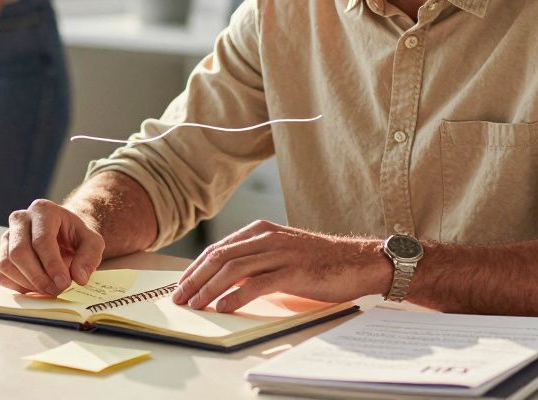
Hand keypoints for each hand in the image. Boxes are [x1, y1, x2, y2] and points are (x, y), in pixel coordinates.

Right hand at [0, 199, 105, 295]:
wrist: (63, 235)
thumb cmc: (76, 237)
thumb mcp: (92, 242)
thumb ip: (89, 257)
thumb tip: (79, 278)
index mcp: (43, 210)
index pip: (41, 240)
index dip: (52, 264)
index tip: (64, 282)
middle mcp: (20, 219)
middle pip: (19, 252)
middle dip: (38, 277)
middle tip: (56, 290)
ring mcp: (7, 236)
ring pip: (7, 264)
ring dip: (28, 283)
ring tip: (50, 289)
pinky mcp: (2, 253)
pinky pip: (2, 275)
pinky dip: (19, 287)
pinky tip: (37, 287)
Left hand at [171, 220, 388, 313]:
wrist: (357, 261)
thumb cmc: (319, 262)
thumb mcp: (280, 255)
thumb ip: (255, 262)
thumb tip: (223, 283)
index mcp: (261, 231)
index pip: (218, 249)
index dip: (196, 268)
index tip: (182, 285)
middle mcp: (267, 237)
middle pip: (220, 257)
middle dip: (195, 278)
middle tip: (180, 297)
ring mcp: (280, 252)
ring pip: (233, 269)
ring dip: (209, 288)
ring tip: (196, 305)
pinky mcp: (292, 270)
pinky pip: (256, 283)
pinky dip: (235, 295)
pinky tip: (223, 306)